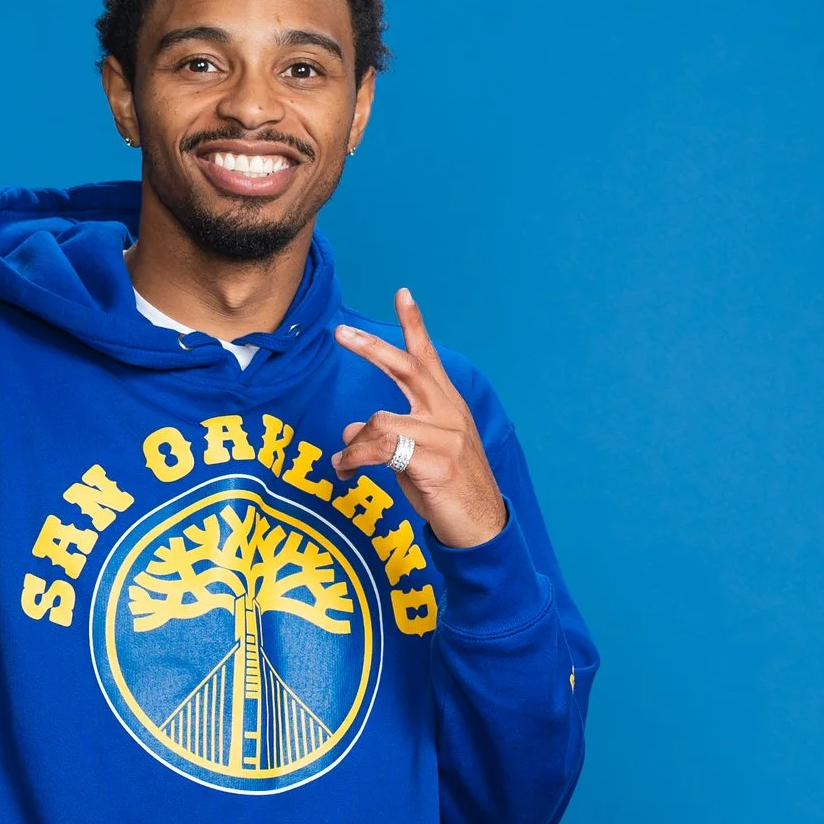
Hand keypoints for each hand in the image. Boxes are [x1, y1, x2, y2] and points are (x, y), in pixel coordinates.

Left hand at [330, 289, 508, 550]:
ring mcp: (444, 437)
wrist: (483, 529)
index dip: (414, 325)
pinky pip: (380, 450)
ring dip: (354, 444)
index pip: (428, 359)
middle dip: (371, 348)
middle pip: (406, 368)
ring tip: (343, 464)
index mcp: (448, 408)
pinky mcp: (435, 463)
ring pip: (380, 421)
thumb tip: (349, 428)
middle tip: (341, 332)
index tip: (402, 294)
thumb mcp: (415, 459)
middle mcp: (448, 414)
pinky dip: (355, 459)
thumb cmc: (449, 494)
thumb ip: (387, 437)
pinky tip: (346, 471)